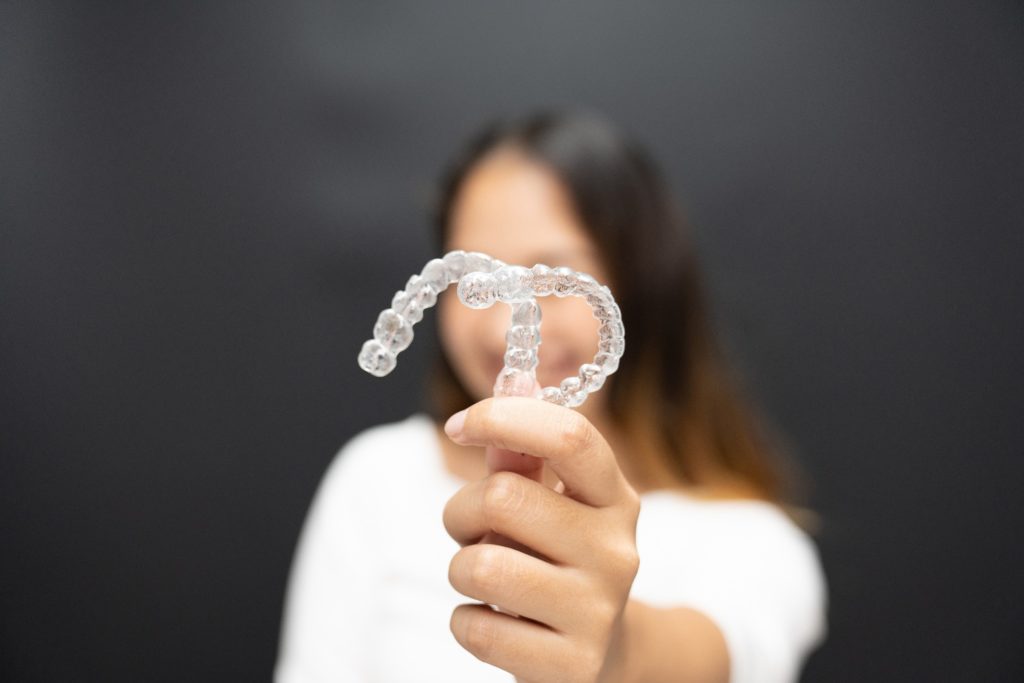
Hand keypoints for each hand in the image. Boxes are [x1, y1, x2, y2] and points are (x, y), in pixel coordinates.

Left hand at [442, 397, 641, 682]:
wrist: (600, 656)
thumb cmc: (559, 562)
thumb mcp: (551, 506)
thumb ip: (524, 454)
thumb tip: (512, 380)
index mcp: (616, 498)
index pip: (568, 436)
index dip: (504, 417)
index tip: (459, 425)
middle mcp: (617, 551)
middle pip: (503, 498)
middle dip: (460, 511)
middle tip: (469, 529)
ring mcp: (598, 612)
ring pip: (481, 566)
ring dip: (461, 568)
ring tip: (484, 576)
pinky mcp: (571, 666)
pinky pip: (475, 628)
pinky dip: (464, 621)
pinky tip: (493, 621)